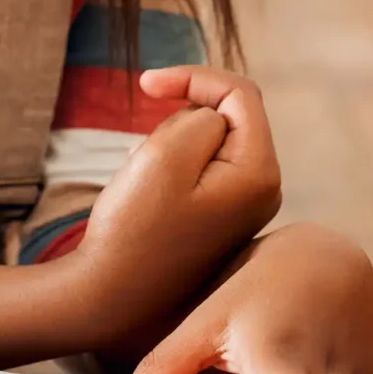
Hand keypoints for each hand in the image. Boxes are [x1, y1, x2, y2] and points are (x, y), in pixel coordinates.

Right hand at [67, 66, 282, 346]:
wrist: (109, 295)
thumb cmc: (134, 227)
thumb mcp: (166, 153)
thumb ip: (200, 117)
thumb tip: (213, 119)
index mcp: (260, 173)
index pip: (239, 94)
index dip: (192, 78)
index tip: (144, 85)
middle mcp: (263, 190)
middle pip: (224, 117)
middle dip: (177, 121)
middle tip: (143, 156)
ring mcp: (242, 206)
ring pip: (204, 141)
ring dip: (168, 145)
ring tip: (142, 183)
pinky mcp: (218, 216)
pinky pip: (195, 168)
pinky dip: (166, 167)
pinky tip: (145, 197)